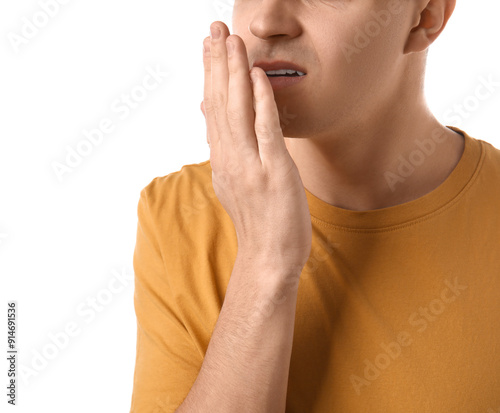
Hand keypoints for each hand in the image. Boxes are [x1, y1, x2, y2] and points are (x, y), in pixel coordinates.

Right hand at [201, 21, 311, 273]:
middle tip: (214, 29)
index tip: (208, 46)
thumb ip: (225, 149)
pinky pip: (265, 132)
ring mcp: (250, 165)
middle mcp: (230, 159)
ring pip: (236, 111)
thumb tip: (212, 120)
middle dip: (217, 63)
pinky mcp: (273, 173)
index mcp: (223, 159)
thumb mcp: (234, 182)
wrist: (269, 258)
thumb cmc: (258, 222)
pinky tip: (256, 78)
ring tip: (231, 41)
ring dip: (233, 74)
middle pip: (219, 103)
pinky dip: (260, 102)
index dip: (210, 75)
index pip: (212, 109)